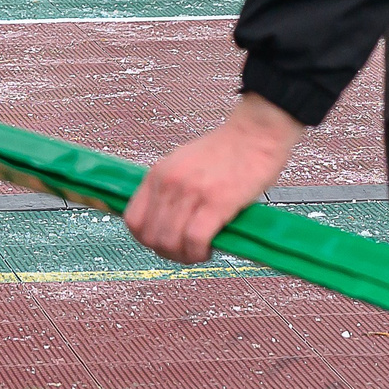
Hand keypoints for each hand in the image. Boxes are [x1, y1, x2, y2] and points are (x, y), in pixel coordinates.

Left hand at [123, 93, 303, 263]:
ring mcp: (191, 193)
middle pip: (151, 237)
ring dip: (185, 256)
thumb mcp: (183, 164)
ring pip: (170, 242)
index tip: (163, 242)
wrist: (255, 133)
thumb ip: (170, 190)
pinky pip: (194, 241)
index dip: (146, 239)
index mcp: (158, 174)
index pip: (133, 220)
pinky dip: (199, 252)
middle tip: (186, 250)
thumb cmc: (226, 150)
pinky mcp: (216, 202)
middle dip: (168, 252)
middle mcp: (169, 183)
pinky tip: (210, 248)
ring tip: (200, 250)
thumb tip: (166, 224)